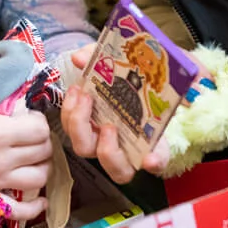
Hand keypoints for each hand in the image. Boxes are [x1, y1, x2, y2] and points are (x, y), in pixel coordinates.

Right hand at [0, 49, 52, 220]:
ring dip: (41, 168)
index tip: (29, 118)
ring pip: (37, 179)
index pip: (39, 130)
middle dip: (42, 142)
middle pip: (42, 153)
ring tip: (33, 159)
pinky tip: (38, 199)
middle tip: (32, 136)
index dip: (39, 121)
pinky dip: (33, 207)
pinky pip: (18, 211)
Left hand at [60, 45, 167, 182]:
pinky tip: (74, 90)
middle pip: (116, 168)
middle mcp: (126, 147)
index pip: (159, 160)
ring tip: (84, 94)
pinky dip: (68, 111)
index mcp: (153, 138)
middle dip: (108, 150)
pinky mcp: (83, 126)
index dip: (156, 163)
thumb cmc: (141, 77)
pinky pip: (70, 129)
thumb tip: (82, 59)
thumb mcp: (143, 65)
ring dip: (81, 125)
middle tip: (109, 125)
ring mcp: (102, 139)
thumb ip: (124, 60)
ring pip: (85, 149)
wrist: (126, 72)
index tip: (150, 158)